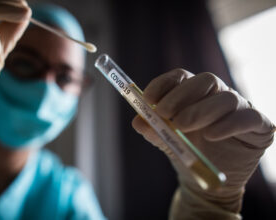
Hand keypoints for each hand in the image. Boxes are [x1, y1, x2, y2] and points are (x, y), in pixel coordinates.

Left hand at [132, 69, 274, 211]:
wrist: (209, 178)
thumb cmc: (188, 151)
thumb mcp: (166, 141)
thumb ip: (153, 130)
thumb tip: (138, 121)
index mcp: (194, 93)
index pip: (180, 77)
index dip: (163, 84)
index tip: (147, 99)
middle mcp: (218, 95)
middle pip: (205, 80)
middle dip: (181, 96)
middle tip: (164, 114)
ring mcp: (240, 108)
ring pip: (226, 98)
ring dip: (201, 111)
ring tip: (181, 126)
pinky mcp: (258, 126)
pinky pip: (248, 118)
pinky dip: (228, 125)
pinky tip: (211, 135)